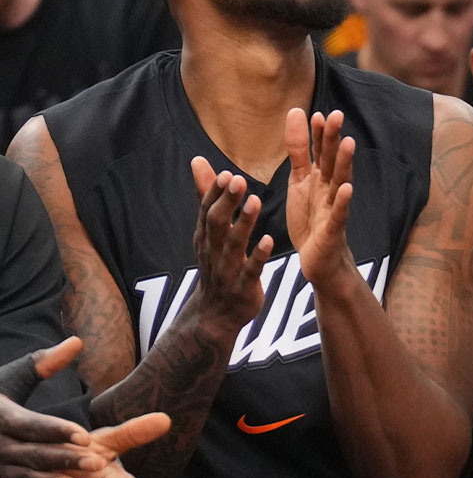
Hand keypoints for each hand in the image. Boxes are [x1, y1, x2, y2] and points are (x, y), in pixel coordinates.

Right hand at [0, 338, 101, 477]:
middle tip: (97, 465)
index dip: (57, 430)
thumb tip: (77, 342)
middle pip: (33, 453)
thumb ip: (43, 365)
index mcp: (1, 416)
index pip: (31, 424)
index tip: (85, 435)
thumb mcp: (8, 380)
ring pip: (24, 476)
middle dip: (64, 460)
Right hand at [187, 158, 273, 341]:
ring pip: (233, 244)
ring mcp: (227, 270)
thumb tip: (198, 161)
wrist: (215, 315)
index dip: (215, 193)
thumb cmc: (217, 264)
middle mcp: (213, 251)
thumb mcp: (209, 232)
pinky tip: (270, 241)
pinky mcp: (243, 288)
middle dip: (226, 202)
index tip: (226, 173)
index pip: (207, 210)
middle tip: (237, 179)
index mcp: (206, 237)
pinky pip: (250, 271)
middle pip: (217, 223)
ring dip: (244, 223)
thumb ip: (207, 197)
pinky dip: (258, 256)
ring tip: (255, 201)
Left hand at [285, 109, 356, 286]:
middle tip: (337, 115)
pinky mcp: (333, 230)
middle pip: (331, 161)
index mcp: (318, 178)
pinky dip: (343, 202)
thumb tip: (297, 113)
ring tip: (348, 143)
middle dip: (333, 139)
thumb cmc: (311, 219)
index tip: (319, 113)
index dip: (319, 134)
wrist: (320, 260)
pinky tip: (347, 189)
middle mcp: (329, 189)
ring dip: (344, 164)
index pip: (320, 151)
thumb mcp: (300, 180)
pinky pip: (339, 214)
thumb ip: (300, 150)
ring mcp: (333, 208)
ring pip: (339, 182)